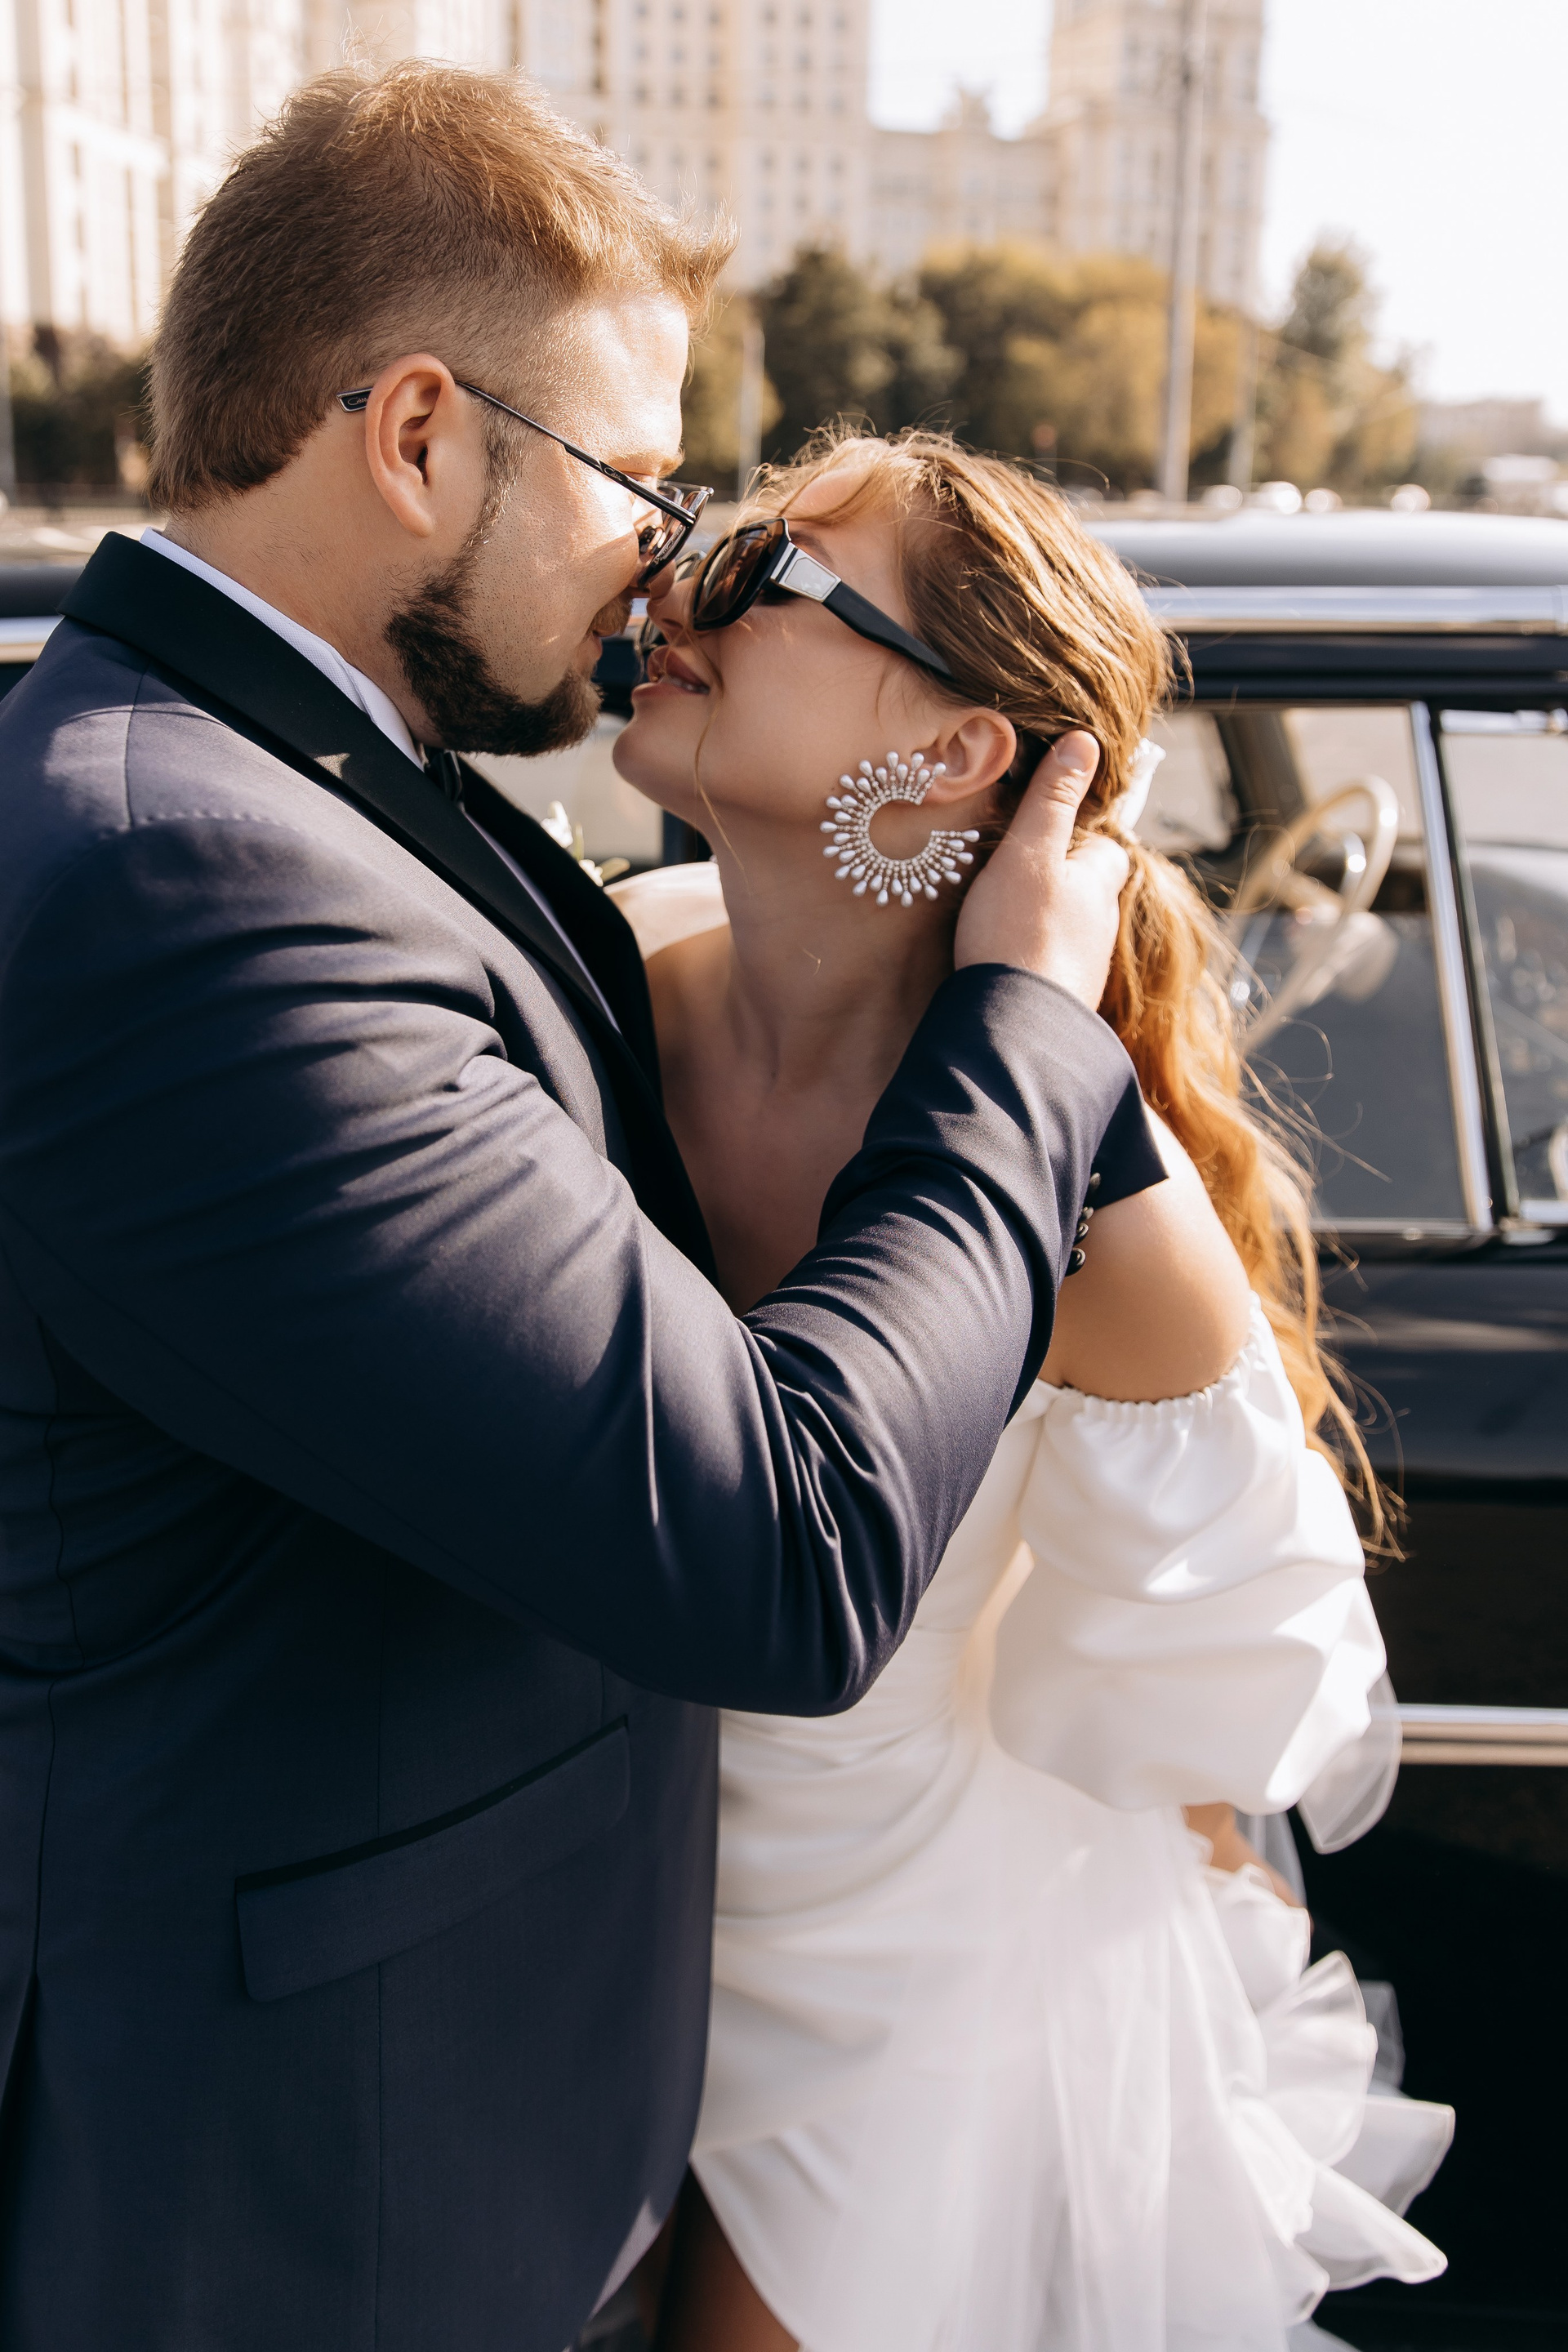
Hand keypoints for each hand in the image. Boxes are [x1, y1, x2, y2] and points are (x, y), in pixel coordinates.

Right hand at [954, 731, 1127, 1007]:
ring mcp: (1084, 967)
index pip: (1107, 848)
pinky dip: (1034, 956)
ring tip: (1006, 915)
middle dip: (1063, 881)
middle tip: (1019, 873)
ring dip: (1047, 921)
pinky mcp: (1062, 999)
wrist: (1015, 1025)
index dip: (1083, 836)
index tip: (1050, 832)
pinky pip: (1052, 965)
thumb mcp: (1030, 851)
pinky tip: (1006, 958)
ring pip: (1071, 930)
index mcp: (1100, 883)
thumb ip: (1053, 799)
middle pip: (1089, 890)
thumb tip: (1085, 741)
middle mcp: (1101, 926)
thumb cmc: (1020, 933)